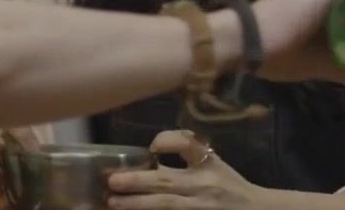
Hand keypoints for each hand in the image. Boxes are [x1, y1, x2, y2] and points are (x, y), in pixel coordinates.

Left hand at [107, 130, 263, 209]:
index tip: (151, 146)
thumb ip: (192, 157)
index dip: (168, 142)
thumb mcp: (216, 165)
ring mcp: (199, 207)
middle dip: (137, 180)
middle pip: (167, 181)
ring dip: (136, 204)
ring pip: (164, 205)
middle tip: (113, 181)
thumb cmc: (231, 186)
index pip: (188, 145)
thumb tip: (152, 151)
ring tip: (113, 202)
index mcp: (210, 164)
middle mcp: (204, 185)